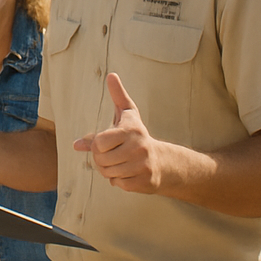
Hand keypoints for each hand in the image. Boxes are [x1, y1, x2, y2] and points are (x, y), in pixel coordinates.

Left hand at [73, 73, 164, 192]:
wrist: (163, 161)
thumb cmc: (137, 134)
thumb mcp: (127, 113)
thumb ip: (118, 95)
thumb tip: (110, 75)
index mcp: (130, 130)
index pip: (98, 143)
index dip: (97, 145)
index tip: (106, 143)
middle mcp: (138, 147)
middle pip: (100, 160)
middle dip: (101, 160)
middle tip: (110, 156)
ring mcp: (143, 165)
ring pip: (108, 173)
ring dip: (108, 171)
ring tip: (118, 164)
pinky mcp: (145, 181)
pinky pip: (118, 184)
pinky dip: (118, 181)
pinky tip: (127, 173)